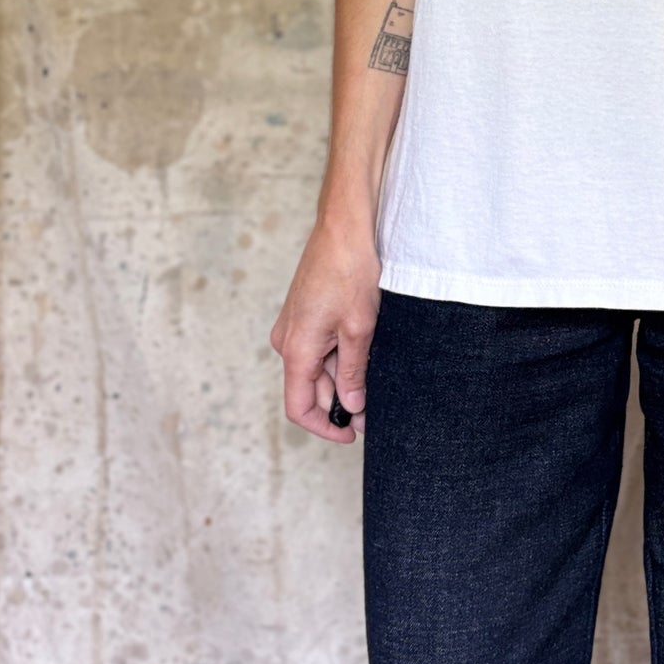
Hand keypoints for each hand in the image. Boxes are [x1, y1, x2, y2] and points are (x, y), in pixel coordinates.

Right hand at [269, 218, 381, 443]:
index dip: (325, 428)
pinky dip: (339, 357)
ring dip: (343, 377)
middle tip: (376, 406)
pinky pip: (318, 349)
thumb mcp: (359, 329)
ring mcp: (293, 327)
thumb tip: (351, 407)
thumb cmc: (350, 271)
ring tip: (375, 369)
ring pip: (316, 369)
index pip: (299, 408)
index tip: (352, 435)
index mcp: (296, 349)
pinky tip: (365, 349)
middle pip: (310, 390)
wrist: (344, 228)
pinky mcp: (304, 315)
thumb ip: (352, 373)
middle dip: (340, 402)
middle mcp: (287, 341)